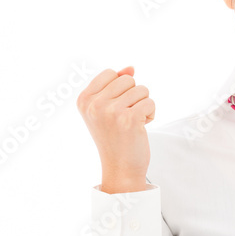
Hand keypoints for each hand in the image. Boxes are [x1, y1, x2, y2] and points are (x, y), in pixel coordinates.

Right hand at [76, 66, 154, 186]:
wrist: (120, 168)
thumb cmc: (115, 137)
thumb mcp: (107, 109)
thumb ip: (116, 85)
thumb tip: (131, 67)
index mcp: (84, 100)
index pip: (110, 73)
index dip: (121, 89)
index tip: (116, 108)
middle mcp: (94, 104)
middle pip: (128, 80)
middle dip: (134, 96)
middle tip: (126, 117)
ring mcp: (111, 111)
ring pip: (142, 89)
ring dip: (143, 105)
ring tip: (133, 122)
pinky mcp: (129, 118)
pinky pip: (150, 102)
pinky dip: (151, 114)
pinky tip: (141, 127)